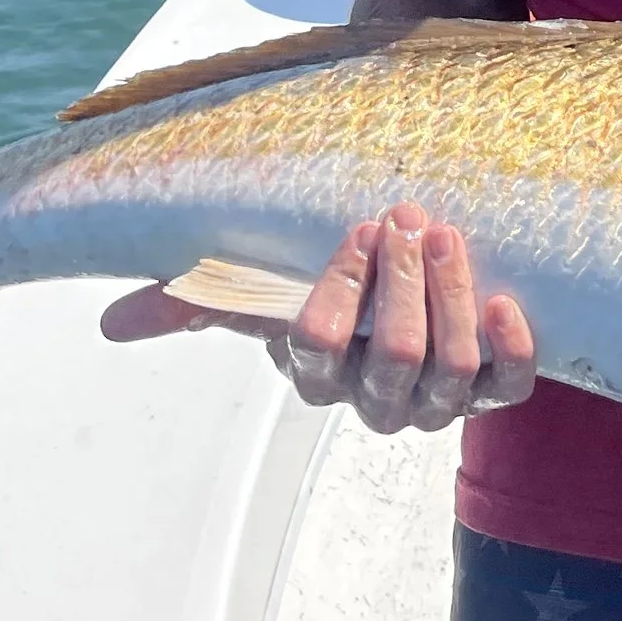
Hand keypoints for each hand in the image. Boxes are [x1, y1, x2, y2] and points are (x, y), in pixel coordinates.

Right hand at [100, 200, 535, 433]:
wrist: (413, 289)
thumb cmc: (329, 288)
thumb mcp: (263, 290)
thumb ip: (196, 300)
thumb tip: (113, 323)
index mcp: (317, 375)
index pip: (319, 348)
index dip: (338, 294)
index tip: (358, 232)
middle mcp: (378, 399)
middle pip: (391, 359)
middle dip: (400, 287)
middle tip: (406, 220)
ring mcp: (438, 400)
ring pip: (449, 370)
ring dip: (448, 298)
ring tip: (445, 235)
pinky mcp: (492, 390)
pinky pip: (507, 387)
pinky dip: (508, 348)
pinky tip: (501, 300)